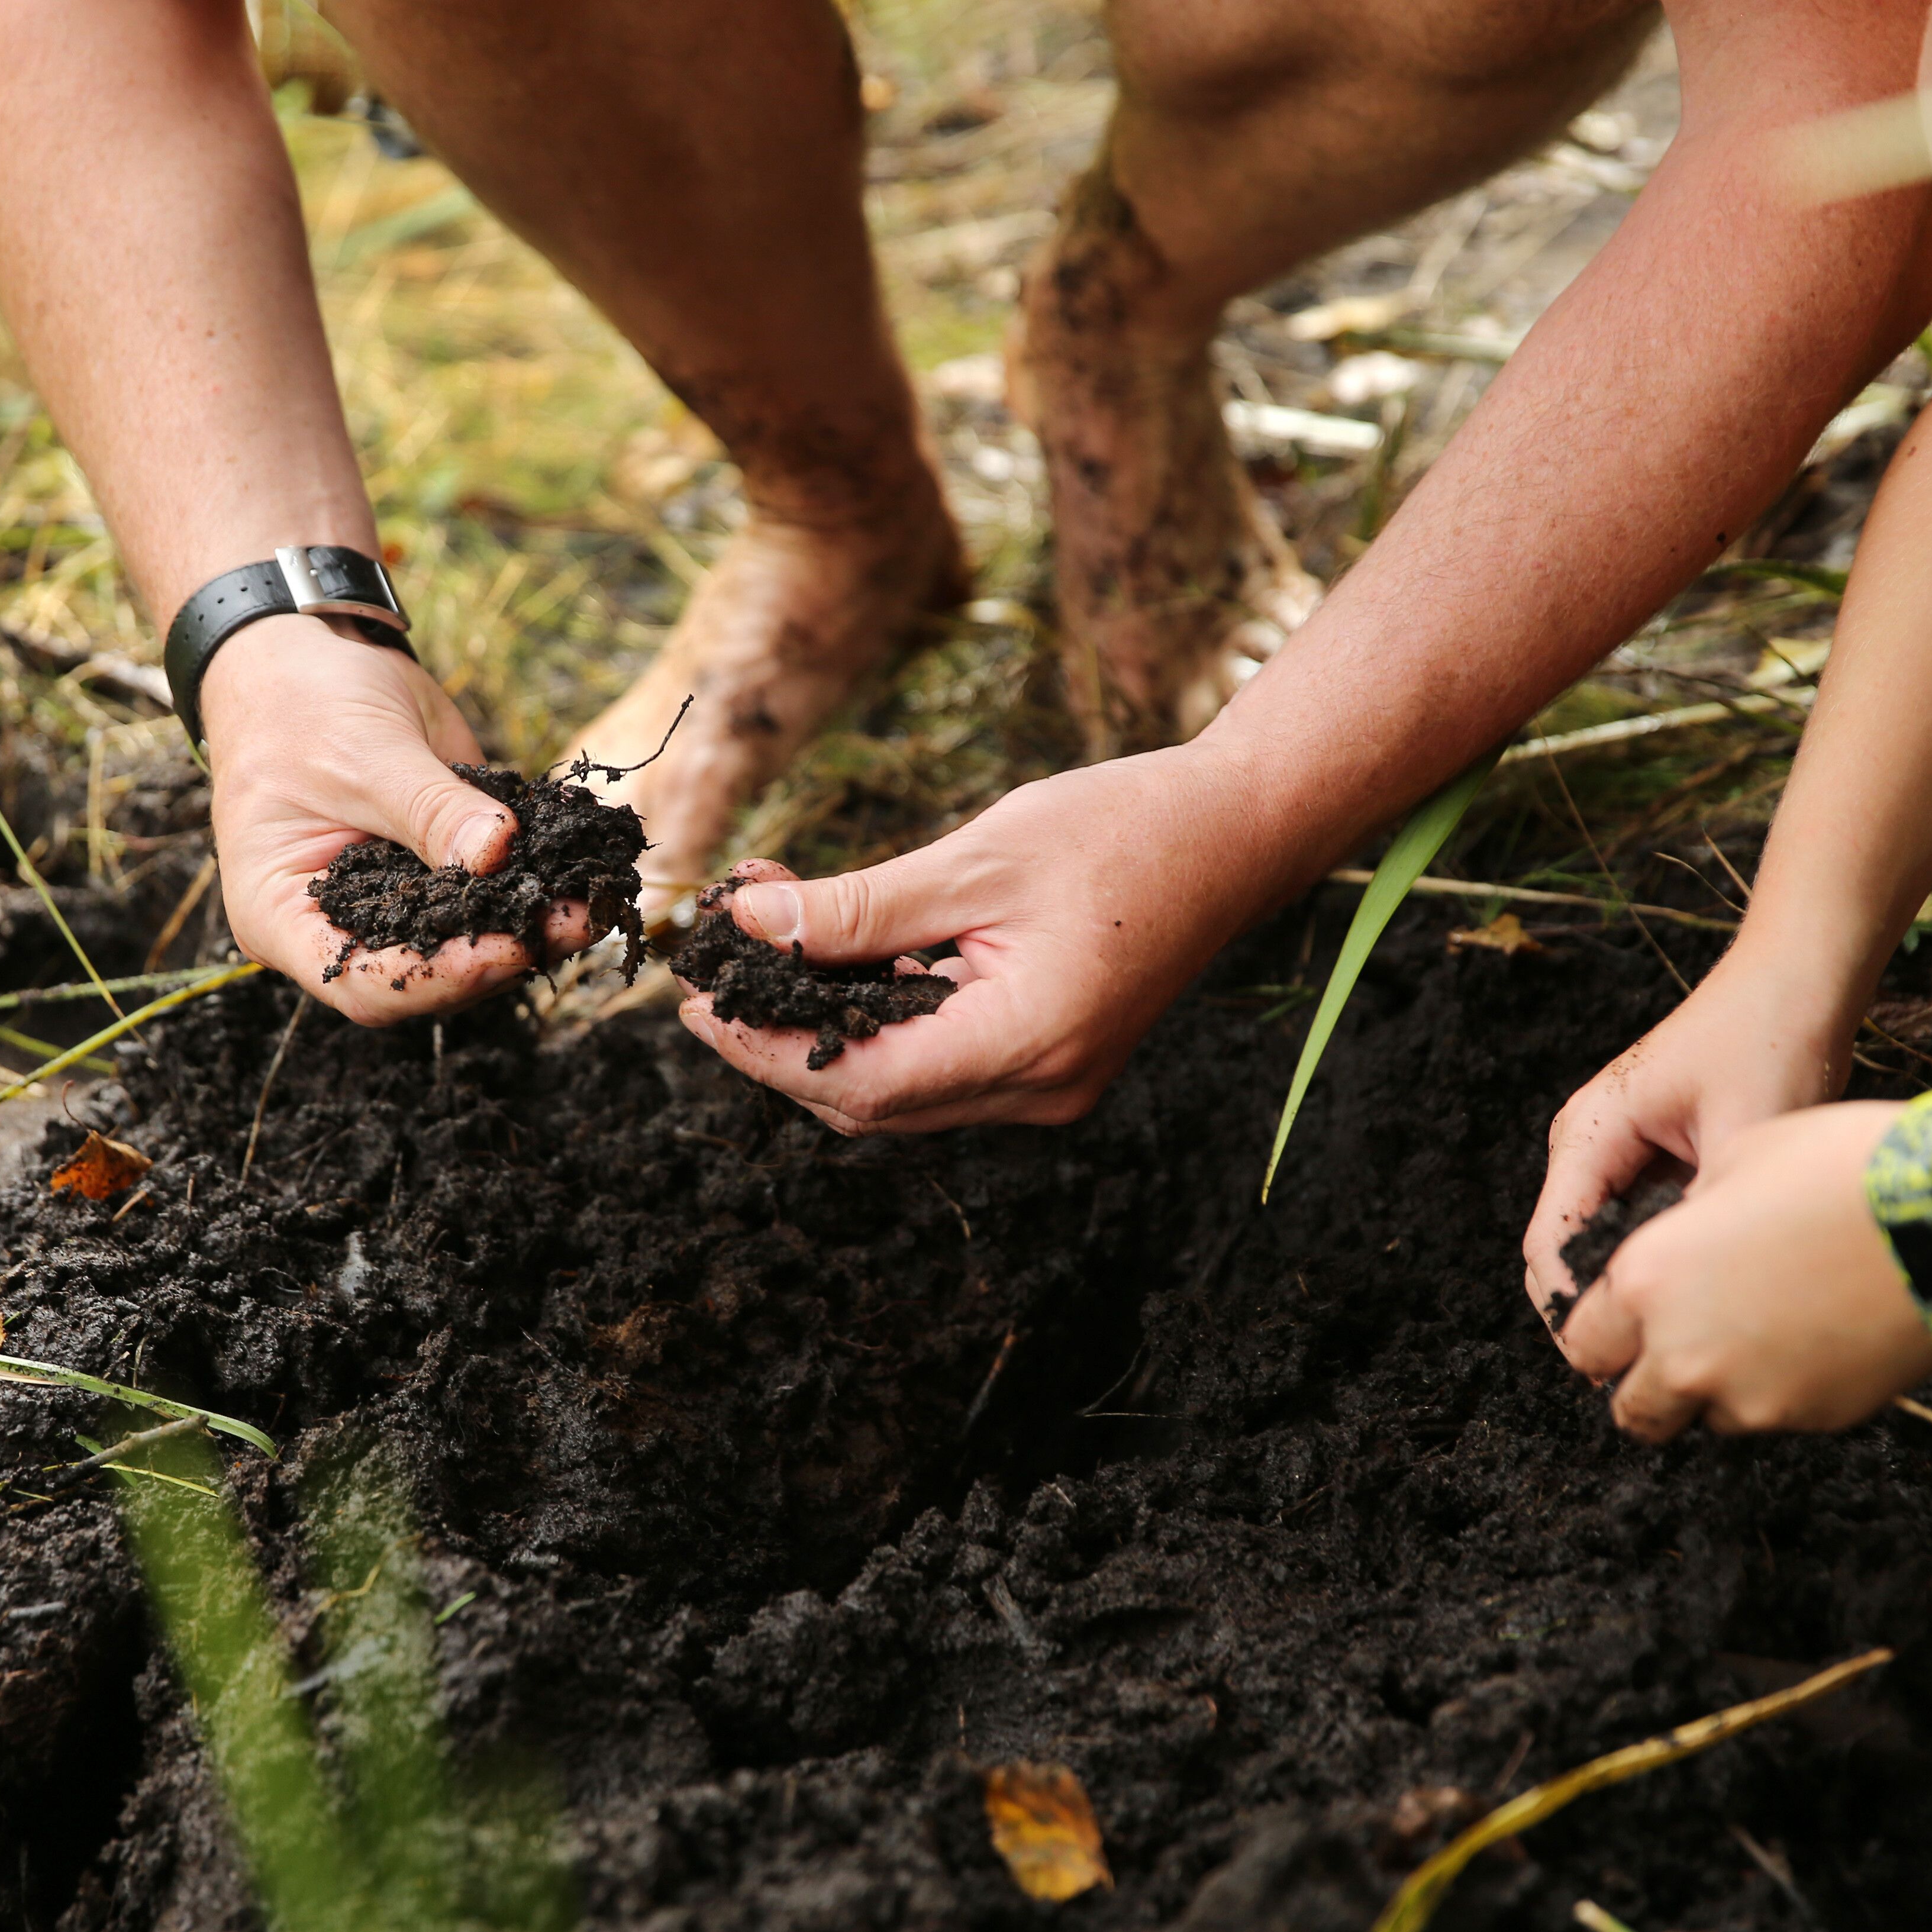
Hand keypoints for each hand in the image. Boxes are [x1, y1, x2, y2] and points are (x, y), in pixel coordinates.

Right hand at [203, 616, 590, 1023]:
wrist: (310, 656)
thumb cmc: (303, 702)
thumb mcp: (365, 753)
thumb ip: (430, 810)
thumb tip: (498, 855)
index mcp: (284, 916)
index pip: (363, 983)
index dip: (437, 980)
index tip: (507, 950)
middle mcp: (339, 925)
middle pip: (423, 976)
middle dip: (502, 955)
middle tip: (577, 922)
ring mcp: (391, 902)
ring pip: (466, 942)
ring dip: (532, 926)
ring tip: (591, 901)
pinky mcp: (436, 871)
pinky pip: (486, 894)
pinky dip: (533, 888)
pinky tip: (579, 872)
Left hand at [676, 751, 1232, 1132]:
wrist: (1234, 830)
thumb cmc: (1119, 829)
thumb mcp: (973, 858)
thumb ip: (857, 905)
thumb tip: (748, 927)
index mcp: (1027, 1043)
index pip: (861, 1083)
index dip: (765, 1053)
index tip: (697, 1004)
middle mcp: (1039, 1087)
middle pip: (870, 1101)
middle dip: (780, 1043)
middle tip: (712, 975)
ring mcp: (1048, 1084)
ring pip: (899, 1090)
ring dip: (825, 1028)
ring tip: (765, 946)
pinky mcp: (1048, 1061)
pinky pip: (938, 1065)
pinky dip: (878, 1020)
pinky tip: (838, 958)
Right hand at [1524, 946, 1853, 1330]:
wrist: (1796, 979)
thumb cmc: (1770, 1039)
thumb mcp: (1744, 1134)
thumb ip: (1707, 1217)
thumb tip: (1696, 1300)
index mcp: (1587, 1133)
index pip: (1550, 1246)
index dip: (1576, 1313)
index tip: (1624, 1366)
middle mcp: (1585, 1144)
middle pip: (1559, 1254)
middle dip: (1596, 1312)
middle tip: (1658, 1370)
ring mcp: (1612, 1150)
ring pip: (1595, 1245)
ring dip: (1627, 1289)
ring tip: (1684, 1336)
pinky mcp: (1646, 1156)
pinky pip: (1632, 1226)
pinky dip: (1655, 1262)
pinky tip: (1704, 1290)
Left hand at [1557, 1100, 1931, 1439]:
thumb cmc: (1842, 1167)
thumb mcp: (1734, 1159)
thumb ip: (1681, 1221)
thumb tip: (1678, 1243)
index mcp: (1648, 1282)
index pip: (1584, 1341)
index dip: (1599, 1331)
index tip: (1617, 1322)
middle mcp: (1685, 1354)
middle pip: (1631, 1407)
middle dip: (1642, 1381)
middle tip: (1669, 1348)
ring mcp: (1753, 1397)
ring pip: (1703, 1416)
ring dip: (1711, 1388)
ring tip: (1755, 1329)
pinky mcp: (1818, 1416)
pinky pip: (1773, 1414)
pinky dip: (1777, 1388)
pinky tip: (1810, 1336)